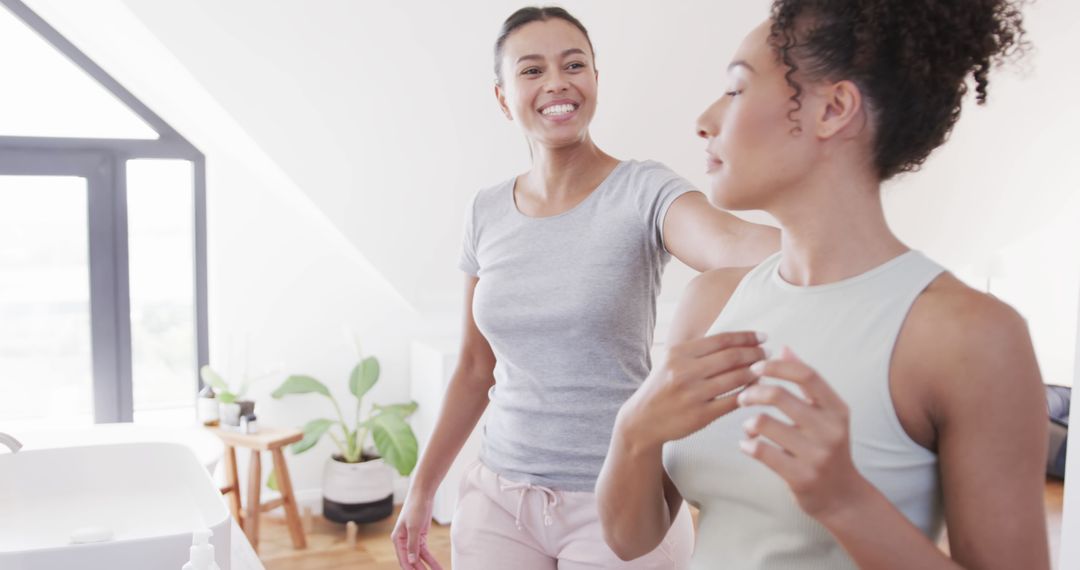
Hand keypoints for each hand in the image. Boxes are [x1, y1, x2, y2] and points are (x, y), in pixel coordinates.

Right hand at [391, 492, 442, 569]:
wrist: (423, 494)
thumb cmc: (415, 507)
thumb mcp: (414, 527)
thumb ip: (412, 545)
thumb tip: (412, 561)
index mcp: (397, 540)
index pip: (404, 560)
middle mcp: (403, 542)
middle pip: (412, 561)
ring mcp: (412, 540)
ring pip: (420, 558)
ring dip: (428, 567)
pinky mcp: (420, 538)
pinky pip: (425, 552)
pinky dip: (431, 560)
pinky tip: (437, 567)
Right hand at [617, 331, 767, 449]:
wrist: (642, 420)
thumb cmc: (661, 388)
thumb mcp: (671, 362)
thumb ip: (697, 351)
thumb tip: (734, 340)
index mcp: (678, 353)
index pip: (721, 340)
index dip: (746, 337)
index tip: (762, 336)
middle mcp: (685, 372)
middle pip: (731, 357)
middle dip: (755, 353)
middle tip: (768, 352)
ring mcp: (693, 394)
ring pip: (735, 379)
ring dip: (756, 372)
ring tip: (765, 369)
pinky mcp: (700, 415)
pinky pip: (732, 401)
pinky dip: (748, 393)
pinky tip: (756, 389)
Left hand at [736, 347, 869, 521]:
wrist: (842, 496)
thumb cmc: (827, 447)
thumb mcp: (826, 414)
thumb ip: (806, 383)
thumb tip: (785, 348)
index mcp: (837, 409)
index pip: (806, 375)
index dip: (777, 366)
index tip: (756, 367)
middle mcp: (830, 429)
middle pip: (780, 395)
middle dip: (753, 392)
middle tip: (743, 396)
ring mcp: (816, 454)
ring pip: (765, 424)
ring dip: (749, 422)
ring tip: (749, 428)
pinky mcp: (801, 476)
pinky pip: (761, 452)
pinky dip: (748, 445)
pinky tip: (747, 445)